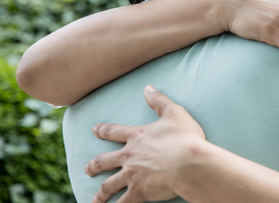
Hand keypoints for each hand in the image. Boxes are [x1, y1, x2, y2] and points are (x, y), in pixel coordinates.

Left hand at [84, 85, 206, 202]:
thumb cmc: (186, 138)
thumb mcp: (175, 113)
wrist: (191, 163)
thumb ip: (159, 101)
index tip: (94, 130)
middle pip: (105, 161)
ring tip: (94, 199)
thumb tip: (148, 87)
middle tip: (87, 168)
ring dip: (100, 194)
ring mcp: (132, 175)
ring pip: (109, 185)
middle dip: (94, 165)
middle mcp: (130, 156)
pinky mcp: (139, 192)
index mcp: (137, 137)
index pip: (114, 132)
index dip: (103, 130)